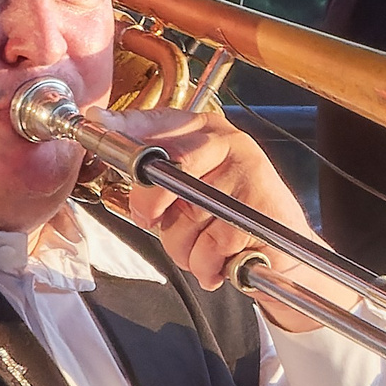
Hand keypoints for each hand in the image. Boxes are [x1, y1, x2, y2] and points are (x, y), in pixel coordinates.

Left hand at [108, 108, 336, 325]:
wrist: (289, 255)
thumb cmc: (232, 222)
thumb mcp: (190, 191)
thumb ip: (154, 170)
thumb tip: (101, 125)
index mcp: (207, 131)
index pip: (156, 122)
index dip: (122, 129)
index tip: (96, 125)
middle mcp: (229, 142)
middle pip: (164, 169)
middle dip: (151, 208)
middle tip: (156, 222)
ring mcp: (247, 171)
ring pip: (186, 216)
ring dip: (186, 247)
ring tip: (205, 248)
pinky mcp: (260, 205)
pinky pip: (211, 243)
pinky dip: (209, 263)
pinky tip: (223, 259)